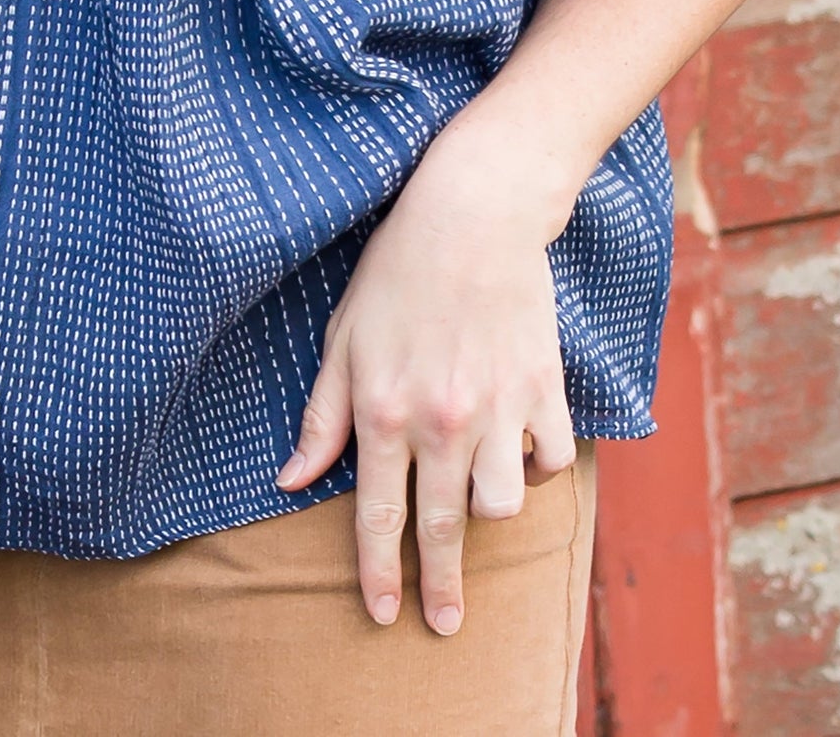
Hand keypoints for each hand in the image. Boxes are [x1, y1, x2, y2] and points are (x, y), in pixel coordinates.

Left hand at [273, 134, 576, 634]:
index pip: (377, 515)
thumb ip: (321, 418)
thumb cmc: (396, 272)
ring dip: (488, 513)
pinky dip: (538, 467)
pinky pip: (550, 459)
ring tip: (476, 502)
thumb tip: (289, 481)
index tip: (384, 614)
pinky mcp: (544, 388)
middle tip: (442, 625)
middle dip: (440, 586)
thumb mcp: (342, 339)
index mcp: (384, 410)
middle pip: (442, 528)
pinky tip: (521, 454)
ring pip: (503, 505)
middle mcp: (442, 420)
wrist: (472, 214)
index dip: (378, 572)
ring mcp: (498, 408)